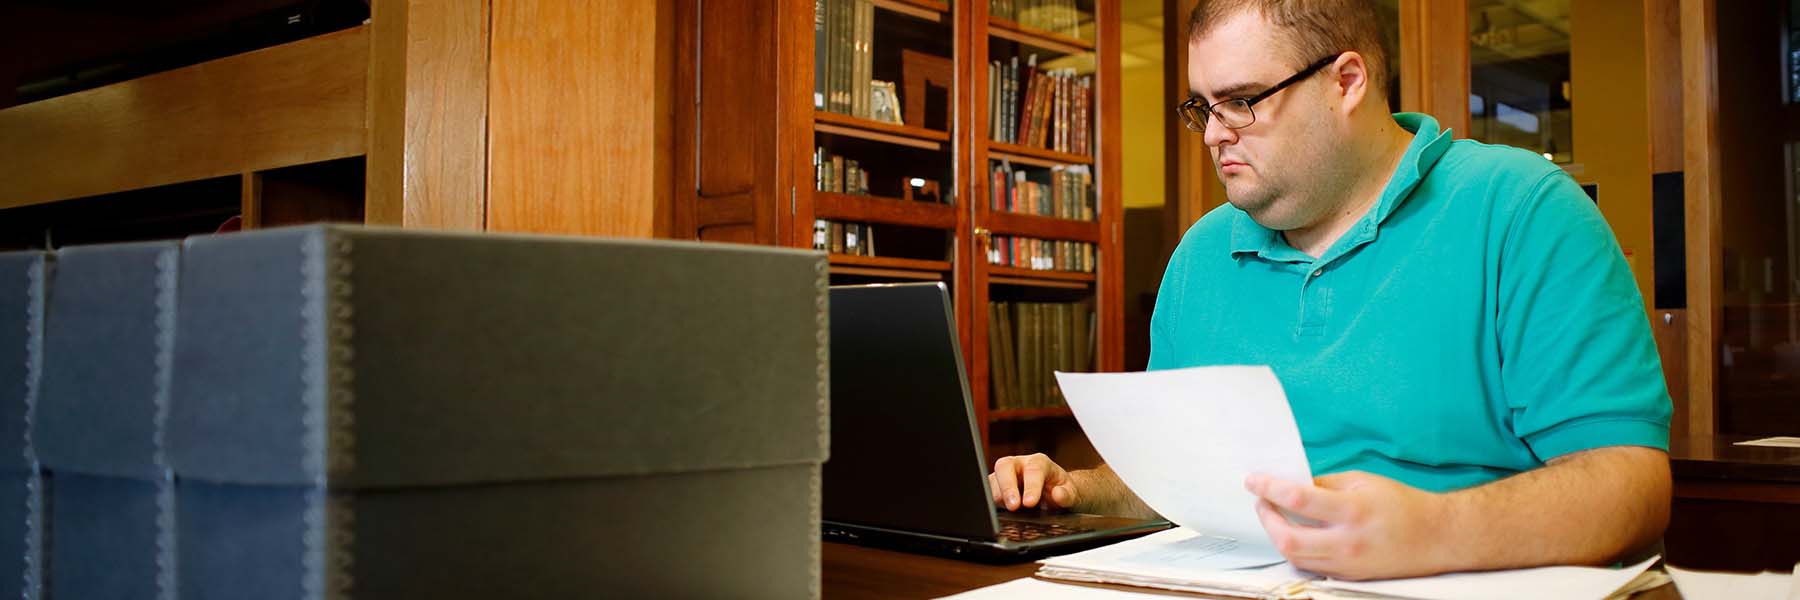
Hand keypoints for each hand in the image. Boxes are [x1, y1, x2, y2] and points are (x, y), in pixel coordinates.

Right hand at [988, 453, 1078, 511]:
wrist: (1054, 494)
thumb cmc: (1061, 491)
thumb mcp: (1073, 494)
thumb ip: (1067, 495)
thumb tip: (1058, 494)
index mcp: (1039, 462)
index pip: (1033, 469)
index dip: (1031, 486)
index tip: (1030, 502)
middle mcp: (1019, 464)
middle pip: (1005, 467)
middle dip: (1008, 487)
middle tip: (1013, 506)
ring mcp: (1004, 475)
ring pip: (993, 481)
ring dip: (998, 497)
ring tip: (1009, 512)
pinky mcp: (995, 488)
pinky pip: (987, 494)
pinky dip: (991, 504)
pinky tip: (999, 513)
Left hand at [1245, 471, 1451, 579]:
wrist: (1436, 537)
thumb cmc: (1401, 504)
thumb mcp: (1363, 482)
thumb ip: (1325, 484)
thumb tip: (1292, 484)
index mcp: (1352, 511)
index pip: (1298, 499)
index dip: (1268, 489)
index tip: (1253, 480)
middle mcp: (1347, 542)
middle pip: (1287, 539)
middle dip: (1266, 519)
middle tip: (1260, 502)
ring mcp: (1347, 564)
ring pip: (1295, 556)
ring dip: (1277, 535)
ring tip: (1274, 516)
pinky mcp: (1348, 576)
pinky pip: (1310, 565)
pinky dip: (1295, 549)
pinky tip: (1294, 533)